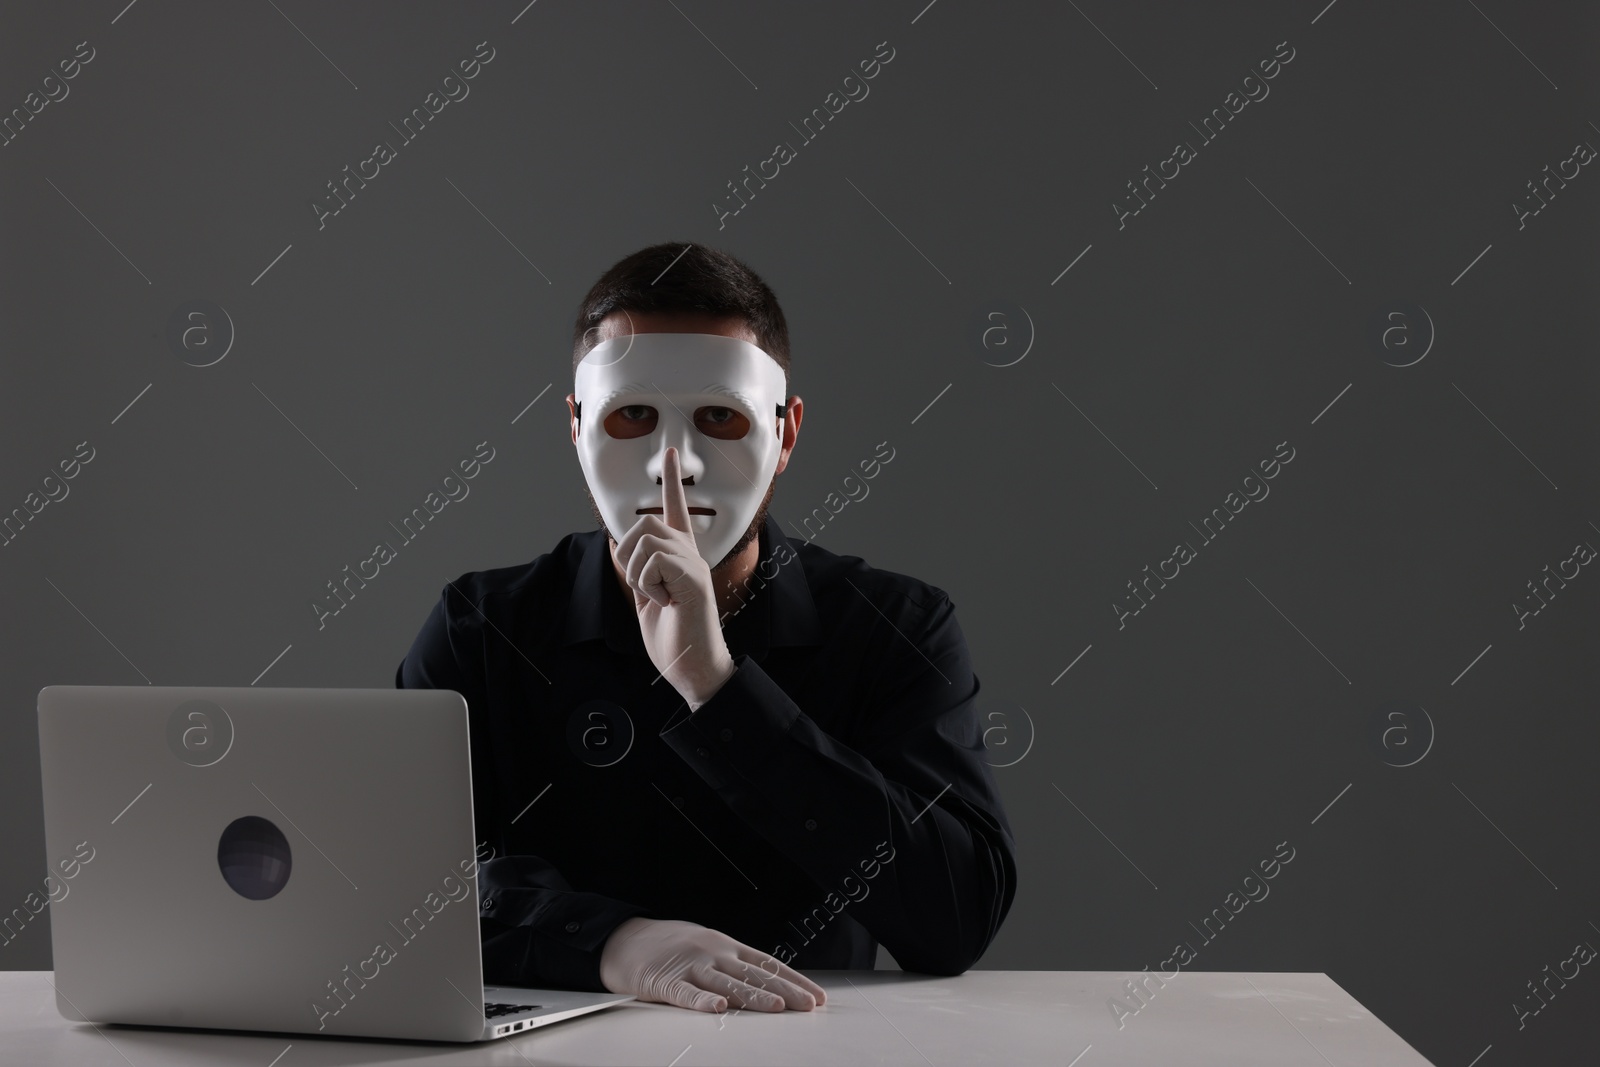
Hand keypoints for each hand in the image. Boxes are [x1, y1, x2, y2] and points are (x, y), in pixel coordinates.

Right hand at [599, 916, 826, 1012]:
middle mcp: (714, 954)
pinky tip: (716, 1008)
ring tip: (777, 1008)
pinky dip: (701, 1001)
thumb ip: (735, 966)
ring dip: (754, 997)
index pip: (768, 964)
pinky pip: (685, 993)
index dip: (794, 980)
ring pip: (727, 984)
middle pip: (755, 976)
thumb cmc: (673, 947)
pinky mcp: (664, 981)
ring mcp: (690, 966)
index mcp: (727, 946)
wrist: (627, 940)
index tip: (816, 996)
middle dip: (786, 991)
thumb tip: (771, 985)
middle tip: (809, 1006)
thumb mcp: (709, 948)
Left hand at [610, 446, 735, 707]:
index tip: (671, 451)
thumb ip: (639, 572)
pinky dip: (648, 585)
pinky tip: (666, 604)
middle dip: (628, 554)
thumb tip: (621, 547)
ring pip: (645, 541)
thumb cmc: (674, 638)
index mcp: (680, 558)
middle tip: (644, 588)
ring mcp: (694, 565)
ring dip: (637, 574)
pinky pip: (653, 562)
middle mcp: (691, 555)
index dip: (672, 480)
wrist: (693, 668)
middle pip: (645, 524)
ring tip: (656, 598)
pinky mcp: (693, 578)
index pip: (676, 510)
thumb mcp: (647, 600)